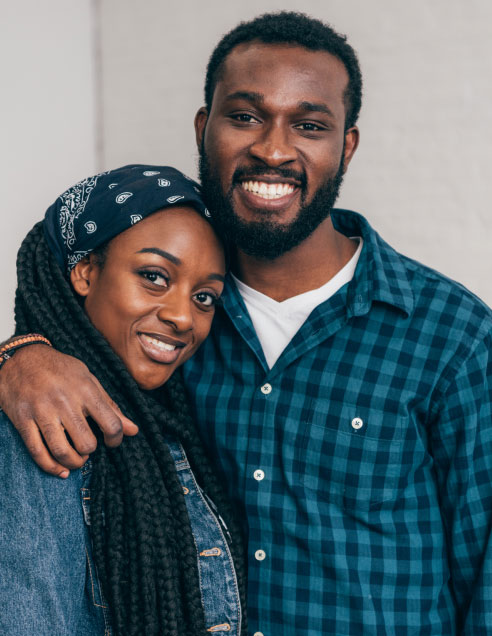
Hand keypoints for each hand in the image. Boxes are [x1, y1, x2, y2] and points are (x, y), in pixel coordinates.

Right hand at [0, 344, 137, 476]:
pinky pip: (37, 452)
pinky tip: (60, 469)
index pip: (111, 423)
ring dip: (73, 463)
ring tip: (76, 459)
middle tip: (87, 447)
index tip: (112, 442)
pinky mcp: (23, 420)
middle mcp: (64, 401)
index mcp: (85, 390)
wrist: (22, 358)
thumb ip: (110, 406)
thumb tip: (134, 430)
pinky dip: (51, 467)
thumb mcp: (88, 380)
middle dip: (90, 451)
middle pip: (86, 442)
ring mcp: (42, 411)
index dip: (116, 439)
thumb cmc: (60, 369)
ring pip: (62, 451)